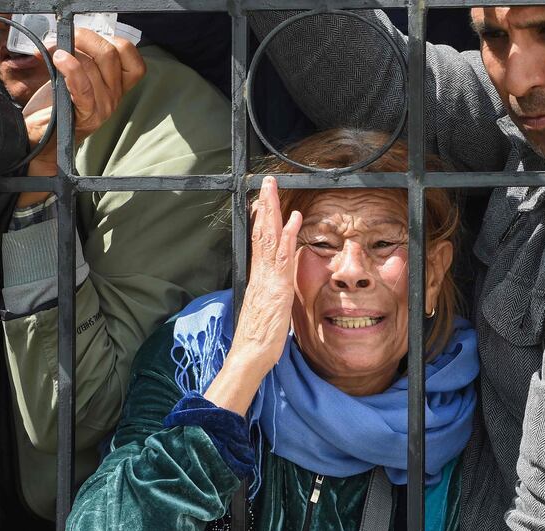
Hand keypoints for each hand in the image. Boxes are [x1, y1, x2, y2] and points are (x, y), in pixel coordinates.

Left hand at [19, 29, 145, 205]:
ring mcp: (103, 107)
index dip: (115, 41)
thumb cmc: (61, 103)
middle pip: (110, 54)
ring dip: (67, 51)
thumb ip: (86, 58)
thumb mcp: (81, 78)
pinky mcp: (86, 115)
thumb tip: (75, 34)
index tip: (93, 39)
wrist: (48, 135)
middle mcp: (116, 97)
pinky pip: (83, 87)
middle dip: (85, 38)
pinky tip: (59, 59)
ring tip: (51, 51)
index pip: (133, 58)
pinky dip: (70, 69)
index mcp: (120, 86)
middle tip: (67, 38)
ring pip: (91, 65)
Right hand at [204, 177, 301, 415]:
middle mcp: (260, 273)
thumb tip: (273, 287)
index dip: (262, 220)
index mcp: (258, 277)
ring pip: (268, 237)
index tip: (264, 201)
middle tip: (267, 182)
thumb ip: (270, 294)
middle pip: (261, 231)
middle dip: (265, 205)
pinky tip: (294, 218)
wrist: (251, 355)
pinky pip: (282, 255)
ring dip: (272, 211)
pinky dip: (287, 235)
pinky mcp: (276, 287)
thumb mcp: (266, 310)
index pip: (259, 241)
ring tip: (273, 188)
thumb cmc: (258, 338)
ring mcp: (267, 278)